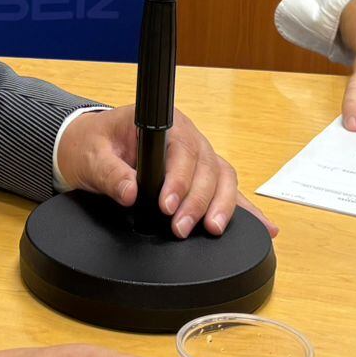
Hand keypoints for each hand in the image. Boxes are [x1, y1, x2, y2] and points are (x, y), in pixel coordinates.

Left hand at [55, 106, 276, 239]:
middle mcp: (187, 138)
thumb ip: (111, 173)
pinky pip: (228, 191)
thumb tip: (129, 191)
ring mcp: (198, 158)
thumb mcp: (92, 156)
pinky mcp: (200, 177)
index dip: (180, 179)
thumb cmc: (93, 144)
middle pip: (207, 167)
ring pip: (223, 179)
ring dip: (221, 207)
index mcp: (165, 125)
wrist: (90, 146)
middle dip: (198, 201)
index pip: (182, 150)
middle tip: (181, 228)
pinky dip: (246, 210)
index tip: (168, 205)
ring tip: (213, 231)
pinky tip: (265, 227)